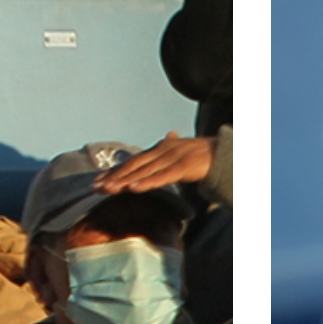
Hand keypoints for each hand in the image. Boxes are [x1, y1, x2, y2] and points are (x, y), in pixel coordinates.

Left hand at [96, 132, 213, 194]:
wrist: (225, 153)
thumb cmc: (202, 155)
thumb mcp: (182, 152)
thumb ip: (171, 149)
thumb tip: (169, 134)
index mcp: (160, 148)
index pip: (133, 161)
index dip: (115, 171)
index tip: (97, 181)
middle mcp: (163, 150)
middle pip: (134, 165)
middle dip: (114, 177)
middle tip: (96, 187)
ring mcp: (173, 157)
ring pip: (144, 171)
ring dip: (125, 181)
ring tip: (109, 189)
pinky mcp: (184, 167)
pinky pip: (163, 176)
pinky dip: (148, 182)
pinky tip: (134, 188)